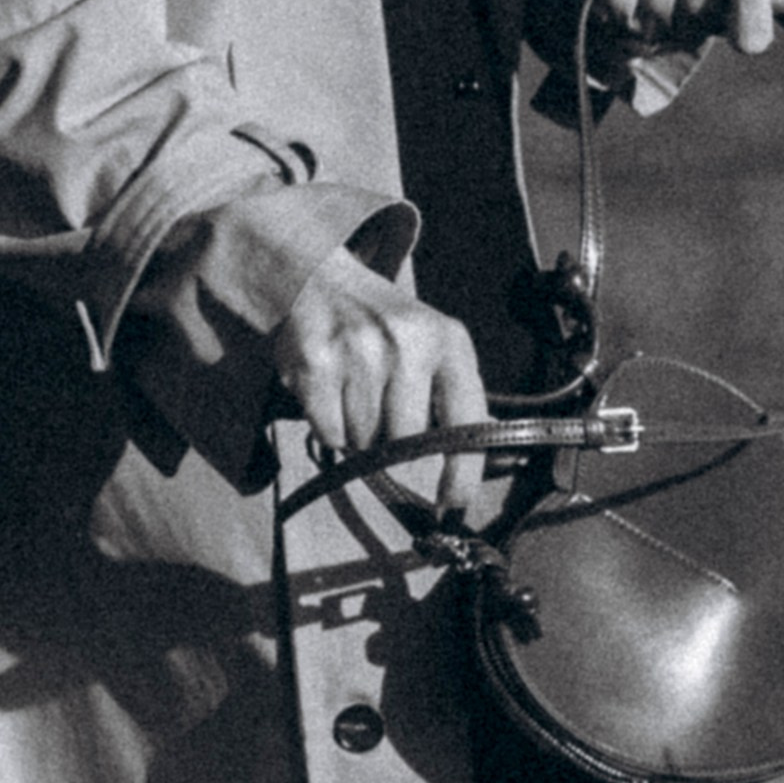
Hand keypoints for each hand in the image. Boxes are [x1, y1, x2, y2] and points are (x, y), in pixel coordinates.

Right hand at [271, 247, 491, 514]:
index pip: (468, 419)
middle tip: (379, 411)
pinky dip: (327, 425)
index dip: (463, 470)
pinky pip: (330, 432)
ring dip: (357, 432)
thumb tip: (465, 472)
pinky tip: (328, 390)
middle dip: (391, 442)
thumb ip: (450, 399)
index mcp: (448, 340)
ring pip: (364, 439)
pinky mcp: (317, 362)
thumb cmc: (380, 326)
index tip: (452, 501)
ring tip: (352, 391)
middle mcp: (408, 342)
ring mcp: (360, 351)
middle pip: (406, 439)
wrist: (315, 281)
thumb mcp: (429, 345)